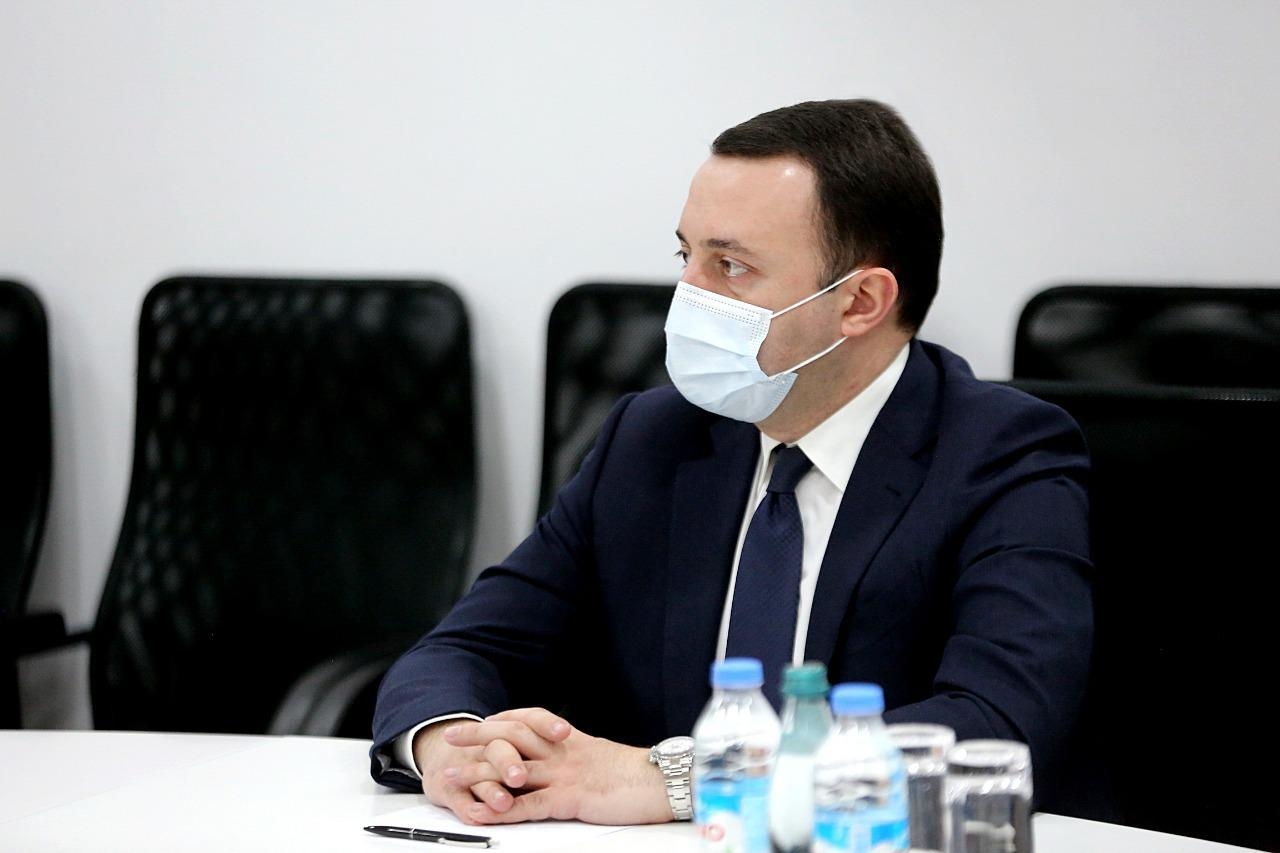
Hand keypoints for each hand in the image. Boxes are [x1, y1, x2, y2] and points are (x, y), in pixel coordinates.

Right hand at [412, 716, 551, 823]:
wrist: (445, 760)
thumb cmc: (493, 755)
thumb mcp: (520, 744)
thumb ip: (547, 744)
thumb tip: (586, 746)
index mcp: (511, 732)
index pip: (530, 720)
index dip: (546, 725)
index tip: (564, 732)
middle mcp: (490, 746)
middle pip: (501, 746)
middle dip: (511, 762)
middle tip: (522, 776)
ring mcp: (468, 767)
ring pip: (480, 775)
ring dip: (491, 789)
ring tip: (504, 802)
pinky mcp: (450, 788)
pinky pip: (459, 799)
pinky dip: (468, 807)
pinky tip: (476, 815)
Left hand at [439, 707, 672, 825]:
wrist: (660, 782)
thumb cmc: (635, 773)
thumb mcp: (601, 754)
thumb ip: (576, 753)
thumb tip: (561, 752)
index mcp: (569, 740)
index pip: (526, 721)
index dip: (498, 721)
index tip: (475, 723)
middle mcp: (561, 751)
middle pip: (511, 737)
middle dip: (477, 737)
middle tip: (449, 738)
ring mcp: (564, 773)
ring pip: (511, 770)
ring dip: (478, 775)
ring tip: (450, 779)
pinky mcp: (570, 798)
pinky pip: (529, 805)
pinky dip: (502, 811)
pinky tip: (482, 815)